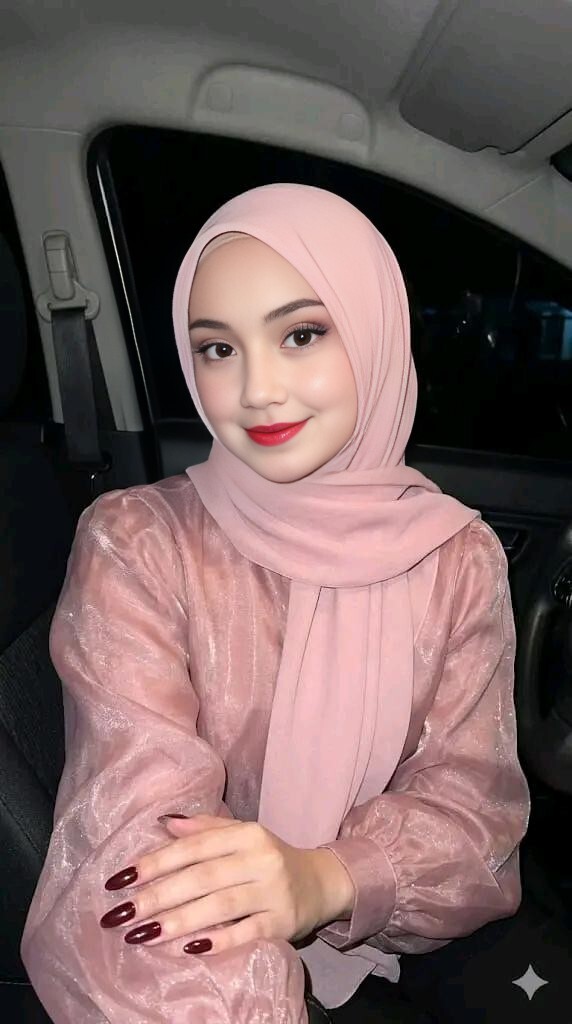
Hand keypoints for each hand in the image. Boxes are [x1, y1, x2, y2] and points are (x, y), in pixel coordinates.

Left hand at [100, 814, 354, 954]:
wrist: (321, 883)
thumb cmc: (269, 859)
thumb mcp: (241, 836)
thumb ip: (204, 829)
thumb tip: (162, 822)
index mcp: (246, 833)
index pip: (193, 847)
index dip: (155, 862)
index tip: (119, 880)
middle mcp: (260, 858)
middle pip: (201, 877)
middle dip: (156, 896)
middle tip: (119, 914)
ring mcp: (273, 891)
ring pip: (219, 905)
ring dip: (177, 921)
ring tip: (142, 934)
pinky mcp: (283, 922)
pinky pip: (246, 932)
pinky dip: (218, 940)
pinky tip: (190, 948)